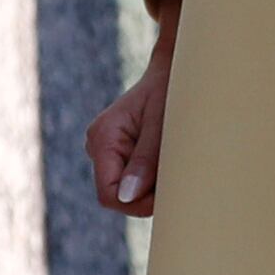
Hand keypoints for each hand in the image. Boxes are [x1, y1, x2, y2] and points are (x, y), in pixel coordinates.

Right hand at [87, 0, 180, 214]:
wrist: (175, 69)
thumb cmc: (172, 90)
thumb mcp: (163, 125)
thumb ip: (145, 160)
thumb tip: (127, 196)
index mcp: (103, 137)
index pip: (108, 193)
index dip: (135, 204)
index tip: (166, 197)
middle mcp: (98, 144)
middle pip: (117, 194)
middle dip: (146, 194)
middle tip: (176, 176)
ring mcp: (107, 148)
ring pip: (126, 188)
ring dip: (151, 185)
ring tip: (173, 162)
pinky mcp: (120, 150)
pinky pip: (132, 177)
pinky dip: (152, 177)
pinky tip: (168, 160)